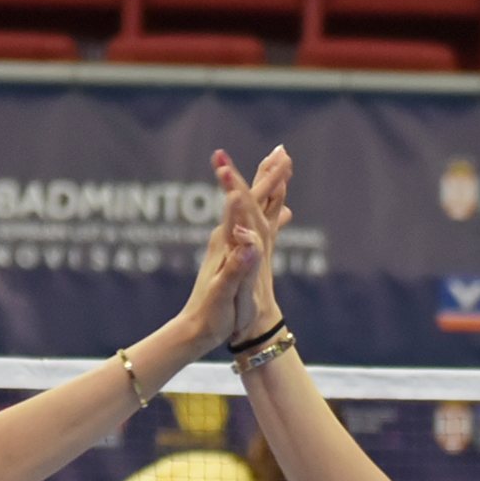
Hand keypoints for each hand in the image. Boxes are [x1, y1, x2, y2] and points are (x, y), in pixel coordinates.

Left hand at [178, 147, 290, 348]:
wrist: (196, 330)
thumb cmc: (211, 314)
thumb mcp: (224, 293)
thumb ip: (235, 267)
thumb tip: (247, 242)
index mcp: (227, 244)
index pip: (242, 205)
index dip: (255, 182)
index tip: (270, 160)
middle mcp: (228, 238)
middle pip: (249, 199)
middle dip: (267, 175)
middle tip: (283, 151)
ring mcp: (232, 245)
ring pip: (252, 207)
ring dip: (267, 185)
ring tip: (281, 165)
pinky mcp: (237, 254)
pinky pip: (256, 223)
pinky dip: (270, 211)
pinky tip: (283, 211)